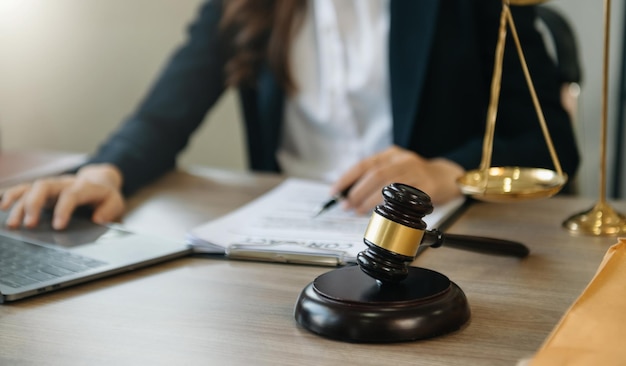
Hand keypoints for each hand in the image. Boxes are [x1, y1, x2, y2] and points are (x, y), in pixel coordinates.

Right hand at [0, 164, 124, 229]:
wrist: (99, 181)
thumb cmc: (105, 195)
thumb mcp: (116, 202)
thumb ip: (109, 210)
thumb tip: (98, 219)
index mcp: (84, 187)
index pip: (71, 194)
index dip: (64, 209)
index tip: (58, 226)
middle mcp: (64, 183)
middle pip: (45, 186)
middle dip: (34, 204)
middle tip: (29, 225)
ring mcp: (52, 185)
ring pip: (31, 188)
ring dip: (20, 204)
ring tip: (13, 224)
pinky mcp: (43, 190)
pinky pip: (24, 188)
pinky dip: (12, 195)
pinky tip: (3, 206)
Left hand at [331, 145, 464, 213]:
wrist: (446, 177)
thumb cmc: (415, 177)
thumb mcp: (394, 170)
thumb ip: (374, 179)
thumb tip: (348, 195)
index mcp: (390, 155)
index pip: (363, 164)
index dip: (346, 178)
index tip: (334, 192)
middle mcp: (402, 160)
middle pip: (375, 174)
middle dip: (357, 191)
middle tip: (347, 205)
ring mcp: (416, 171)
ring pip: (388, 185)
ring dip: (370, 199)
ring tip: (359, 210)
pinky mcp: (427, 186)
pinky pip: (404, 197)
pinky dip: (390, 204)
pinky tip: (382, 211)